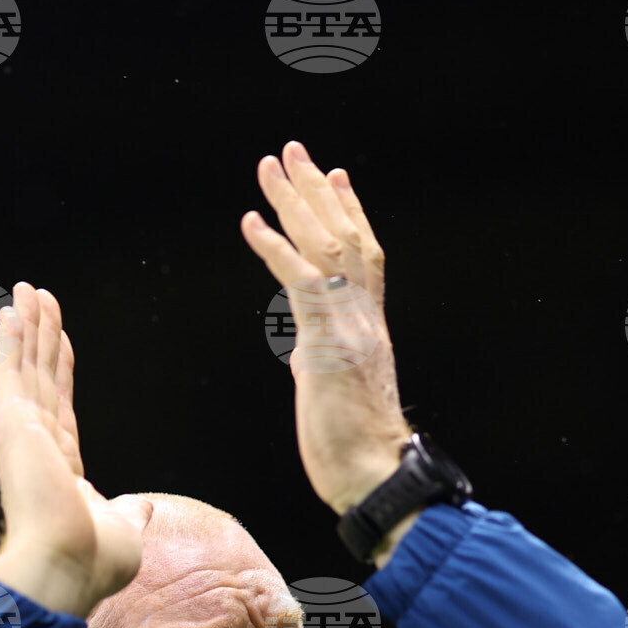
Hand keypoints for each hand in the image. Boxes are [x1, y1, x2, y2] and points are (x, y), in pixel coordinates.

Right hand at [0, 281, 151, 618]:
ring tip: (28, 289)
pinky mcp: (13, 425)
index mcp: (61, 467)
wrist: (68, 569)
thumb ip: (129, 512)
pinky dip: (11, 341)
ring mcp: (22, 433)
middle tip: (37, 296)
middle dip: (40, 336)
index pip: (60, 404)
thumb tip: (141, 508)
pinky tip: (12, 311)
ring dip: (27, 326)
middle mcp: (38, 445)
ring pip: (26, 366)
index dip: (59, 368)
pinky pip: (11, 372)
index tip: (59, 338)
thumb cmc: (93, 561)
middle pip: (40, 377)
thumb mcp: (124, 529)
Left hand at [241, 141, 413, 516]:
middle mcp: (364, 317)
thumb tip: (309, 349)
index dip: (350, 213)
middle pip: (345, 236)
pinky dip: (274, 248)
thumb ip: (326, 359)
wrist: (375, 476)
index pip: (364, 256)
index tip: (336, 176)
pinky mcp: (327, 342)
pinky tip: (252, 221)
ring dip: (296, 202)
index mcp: (369, 327)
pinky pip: (299, 282)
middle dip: (317, 191)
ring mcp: (348, 326)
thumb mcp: (338, 392)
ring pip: (326, 246)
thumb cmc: (358, 451)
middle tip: (294, 151)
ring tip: (272, 165)